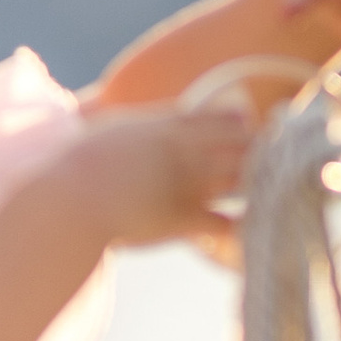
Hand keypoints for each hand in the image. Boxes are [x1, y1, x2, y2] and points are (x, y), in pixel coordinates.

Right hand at [58, 99, 252, 253]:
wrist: (70, 202)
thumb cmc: (75, 167)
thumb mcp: (102, 131)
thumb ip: (123, 124)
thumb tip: (113, 111)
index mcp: (164, 127)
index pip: (216, 118)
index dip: (236, 122)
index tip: (247, 126)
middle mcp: (184, 151)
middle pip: (238, 144)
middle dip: (255, 151)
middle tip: (270, 158)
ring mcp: (187, 184)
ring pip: (240, 179)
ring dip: (254, 185)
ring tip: (267, 189)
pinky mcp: (185, 218)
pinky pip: (226, 222)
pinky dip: (239, 226)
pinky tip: (248, 228)